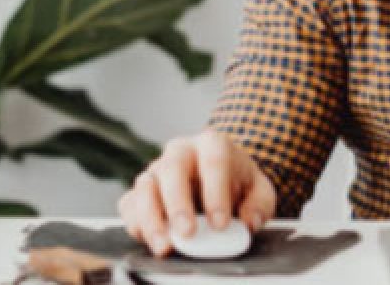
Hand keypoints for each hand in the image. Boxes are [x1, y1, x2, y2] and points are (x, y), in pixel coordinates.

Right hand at [117, 129, 276, 256]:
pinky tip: (152, 240)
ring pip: (145, 187)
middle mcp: (180, 152)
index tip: (221, 224)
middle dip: (178, 204)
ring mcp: (156, 170)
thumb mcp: (259, 190)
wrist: (219, 179)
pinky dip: (136, 224)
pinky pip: (129, 205)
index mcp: (213, 144)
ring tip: (166, 245)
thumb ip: (259, 204)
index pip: (213, 162)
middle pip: (172, 169)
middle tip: (188, 232)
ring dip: (152, 219)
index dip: (216, 193)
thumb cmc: (237, 182)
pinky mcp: (140, 191)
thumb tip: (249, 222)